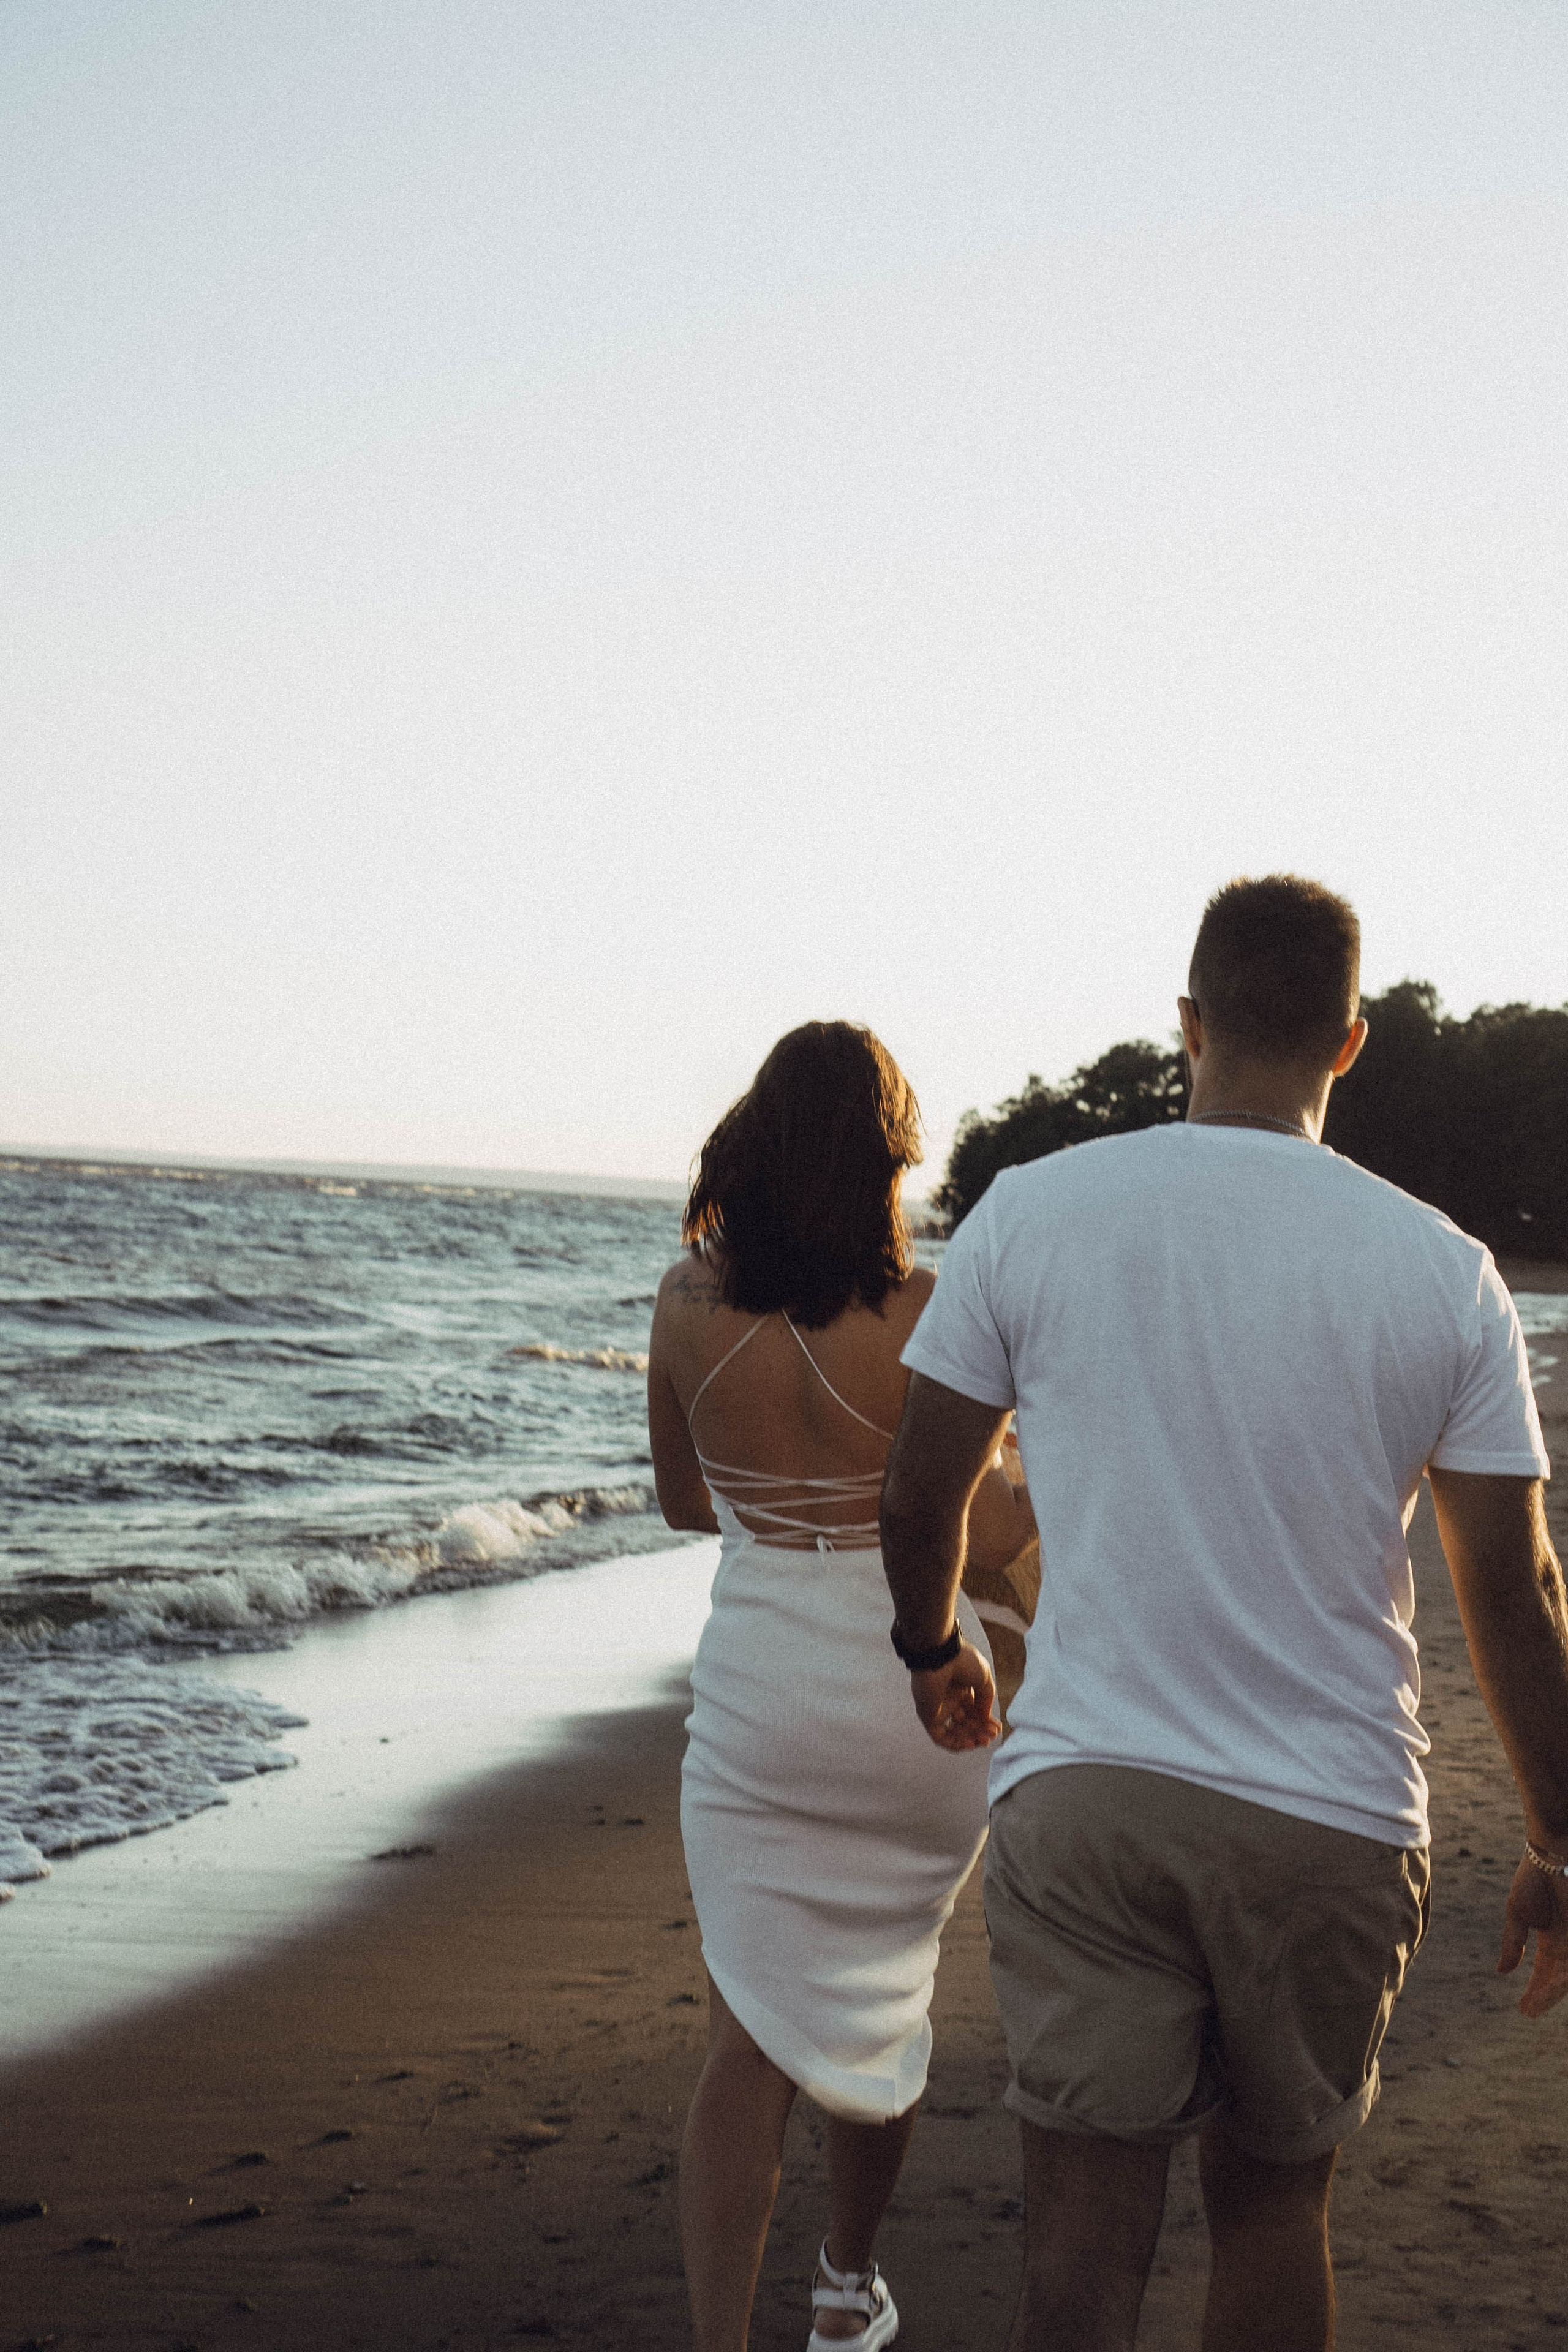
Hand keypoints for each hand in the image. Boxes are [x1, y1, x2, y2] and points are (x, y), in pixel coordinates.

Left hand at [910, 1643, 1001, 1751]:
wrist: (940, 1655)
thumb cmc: (962, 1661)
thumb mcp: (984, 1679)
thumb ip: (986, 1700)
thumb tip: (985, 1718)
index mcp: (961, 1688)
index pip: (974, 1711)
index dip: (986, 1722)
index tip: (997, 1728)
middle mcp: (949, 1699)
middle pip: (966, 1723)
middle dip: (980, 1731)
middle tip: (992, 1736)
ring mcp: (938, 1708)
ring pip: (955, 1732)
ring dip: (970, 1739)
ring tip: (984, 1740)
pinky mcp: (928, 1716)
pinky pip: (941, 1737)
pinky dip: (955, 1744)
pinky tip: (969, 1744)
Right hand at [1497, 1854, 1567, 2015]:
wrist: (1551, 1854)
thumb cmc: (1534, 1877)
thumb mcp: (1517, 1913)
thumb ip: (1512, 1942)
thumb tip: (1502, 1971)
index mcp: (1551, 1938)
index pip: (1546, 1971)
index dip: (1536, 1990)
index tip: (1524, 2008)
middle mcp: (1565, 1943)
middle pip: (1556, 1978)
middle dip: (1543, 1995)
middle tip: (1527, 2011)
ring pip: (1566, 1975)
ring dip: (1551, 1991)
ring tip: (1535, 2003)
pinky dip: (1562, 1978)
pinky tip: (1551, 1986)